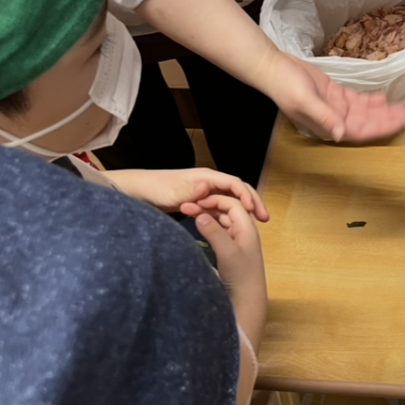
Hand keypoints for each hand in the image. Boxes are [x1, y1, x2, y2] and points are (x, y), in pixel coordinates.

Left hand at [106, 168, 268, 220]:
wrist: (140, 191)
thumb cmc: (156, 190)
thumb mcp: (174, 192)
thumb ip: (191, 190)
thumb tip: (207, 186)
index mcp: (207, 177)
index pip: (235, 184)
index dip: (247, 196)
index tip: (254, 211)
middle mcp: (210, 182)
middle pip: (238, 190)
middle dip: (253, 202)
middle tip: (264, 219)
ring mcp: (206, 191)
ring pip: (231, 199)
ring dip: (244, 210)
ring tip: (255, 224)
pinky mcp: (201, 200)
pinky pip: (221, 206)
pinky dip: (230, 214)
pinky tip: (233, 226)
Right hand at [186, 194, 264, 294]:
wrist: (247, 300)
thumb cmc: (241, 276)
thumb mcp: (227, 252)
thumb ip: (214, 232)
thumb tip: (200, 214)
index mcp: (247, 228)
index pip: (233, 203)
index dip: (214, 200)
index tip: (195, 202)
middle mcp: (244, 232)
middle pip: (227, 210)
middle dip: (208, 206)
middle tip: (186, 207)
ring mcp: (237, 241)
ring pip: (222, 220)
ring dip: (207, 215)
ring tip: (188, 214)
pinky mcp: (230, 251)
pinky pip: (219, 231)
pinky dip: (208, 226)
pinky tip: (197, 226)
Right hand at [263, 52, 404, 142]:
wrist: (274, 68)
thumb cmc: (285, 86)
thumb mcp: (305, 101)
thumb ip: (323, 117)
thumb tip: (340, 133)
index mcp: (328, 125)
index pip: (360, 131)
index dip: (381, 129)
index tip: (399, 124)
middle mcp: (334, 119)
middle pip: (367, 124)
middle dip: (388, 120)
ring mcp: (335, 108)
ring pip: (366, 113)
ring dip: (384, 111)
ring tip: (403, 108)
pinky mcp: (335, 95)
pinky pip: (358, 101)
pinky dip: (372, 100)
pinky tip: (384, 98)